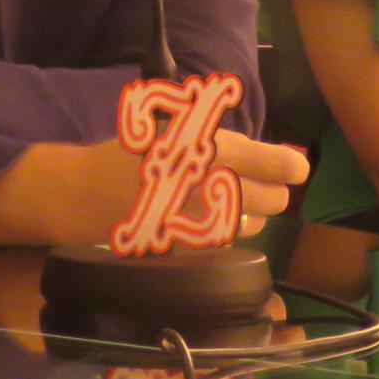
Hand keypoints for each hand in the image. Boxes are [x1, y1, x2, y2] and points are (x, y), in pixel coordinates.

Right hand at [0, 131, 308, 245]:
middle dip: (270, 193)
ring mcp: (194, 220)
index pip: (260, 158)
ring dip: (248, 215)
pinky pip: (223, 243)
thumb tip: (272, 155)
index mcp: (200, 148)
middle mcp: (202, 184)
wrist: (79, 191)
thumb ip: (217, 143)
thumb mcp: (172, 133)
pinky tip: (209, 222)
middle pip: (266, 198)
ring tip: (225, 202)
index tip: (299, 168)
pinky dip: (224, 234)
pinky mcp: (184, 246)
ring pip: (249, 225)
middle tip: (264, 188)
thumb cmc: (128, 154)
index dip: (285, 164)